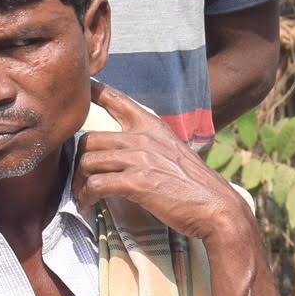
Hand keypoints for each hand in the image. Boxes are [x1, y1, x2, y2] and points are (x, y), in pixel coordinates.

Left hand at [74, 81, 255, 247]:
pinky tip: (89, 206)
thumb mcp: (174, 153)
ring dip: (79, 183)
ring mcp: (140, 158)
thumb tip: (126, 155)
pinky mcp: (137, 182)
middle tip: (78, 179)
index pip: (117, 99)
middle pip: (89, 138)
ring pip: (88, 162)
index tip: (82, 87)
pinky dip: (87, 197)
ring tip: (82, 197)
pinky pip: (96, 185)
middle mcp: (144, 137)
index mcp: (153, 126)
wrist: (217, 207)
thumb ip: (150, 147)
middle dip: (77, 161)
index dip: (94, 91)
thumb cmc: (196, 186)